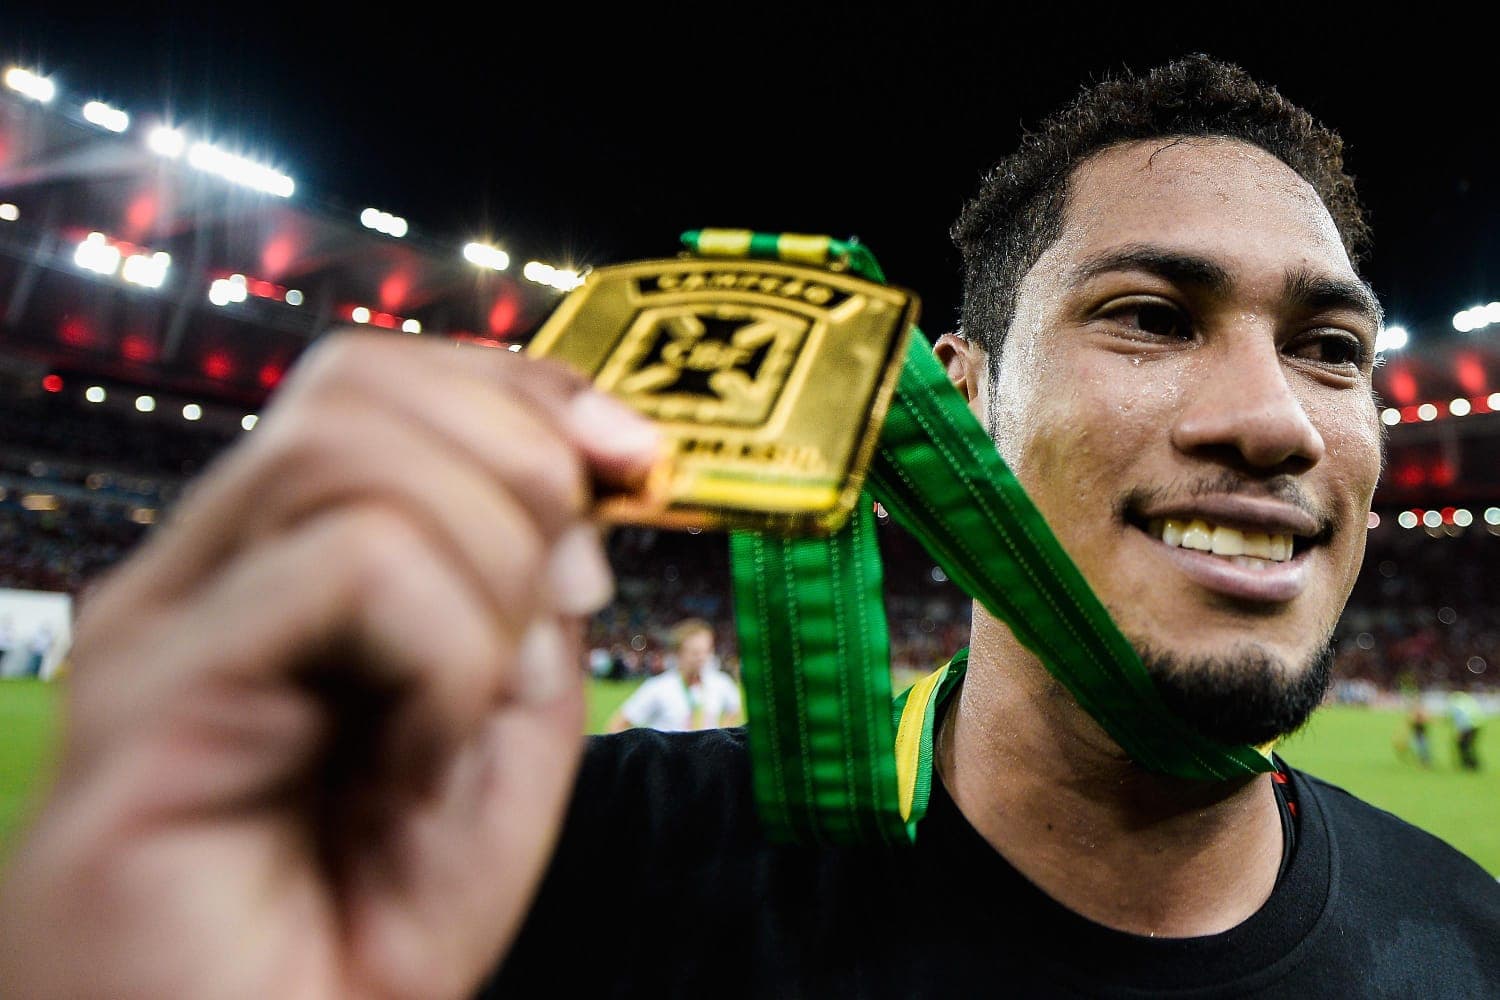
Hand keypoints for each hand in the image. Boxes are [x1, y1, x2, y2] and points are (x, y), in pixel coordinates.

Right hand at [0, 331, 659, 998]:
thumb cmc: (357, 945)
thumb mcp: (494, 755)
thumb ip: (526, 622)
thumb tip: (570, 505)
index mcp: (276, 570)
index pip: (382, 381)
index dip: (525, 392)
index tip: (636, 459)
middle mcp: (202, 573)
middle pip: (361, 381)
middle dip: (518, 467)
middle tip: (553, 606)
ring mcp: (164, 622)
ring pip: (353, 451)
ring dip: (484, 572)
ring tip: (463, 711)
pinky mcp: (149, 694)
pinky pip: (356, 566)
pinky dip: (445, 657)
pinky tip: (412, 764)